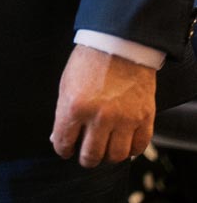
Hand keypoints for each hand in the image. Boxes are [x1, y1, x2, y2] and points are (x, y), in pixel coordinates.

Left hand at [50, 43, 155, 166]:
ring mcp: (124, 119)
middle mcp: (99, 116)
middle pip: (91, 156)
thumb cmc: (90, 61)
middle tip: (86, 154)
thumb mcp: (66, 84)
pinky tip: (124, 144)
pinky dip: (131, 150)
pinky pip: (138, 147)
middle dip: (86, 158)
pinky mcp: (144, 117)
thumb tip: (58, 138)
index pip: (64, 143)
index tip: (66, 150)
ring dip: (108, 157)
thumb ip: (62, 113)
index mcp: (75, 107)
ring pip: (115, 156)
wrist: (119, 44)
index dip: (63, 150)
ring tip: (105, 149)